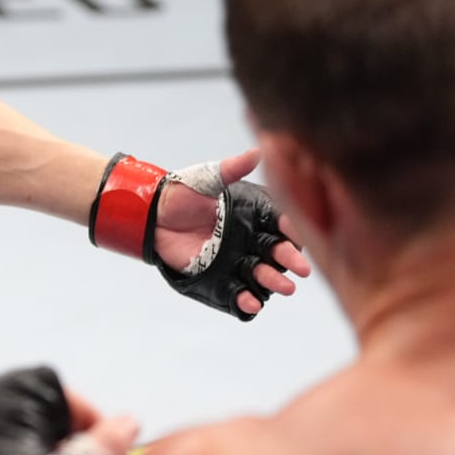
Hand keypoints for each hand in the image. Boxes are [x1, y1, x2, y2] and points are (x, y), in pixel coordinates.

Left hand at [150, 148, 310, 317]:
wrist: (153, 215)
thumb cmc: (182, 194)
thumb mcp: (208, 179)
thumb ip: (232, 169)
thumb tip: (259, 151)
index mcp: (253, 216)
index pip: (280, 224)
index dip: (292, 230)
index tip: (298, 235)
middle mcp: (250, 239)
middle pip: (276, 252)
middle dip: (290, 260)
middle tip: (301, 269)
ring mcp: (236, 259)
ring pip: (262, 273)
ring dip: (273, 281)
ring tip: (284, 287)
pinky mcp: (218, 276)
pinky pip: (236, 291)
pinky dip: (246, 300)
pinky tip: (253, 303)